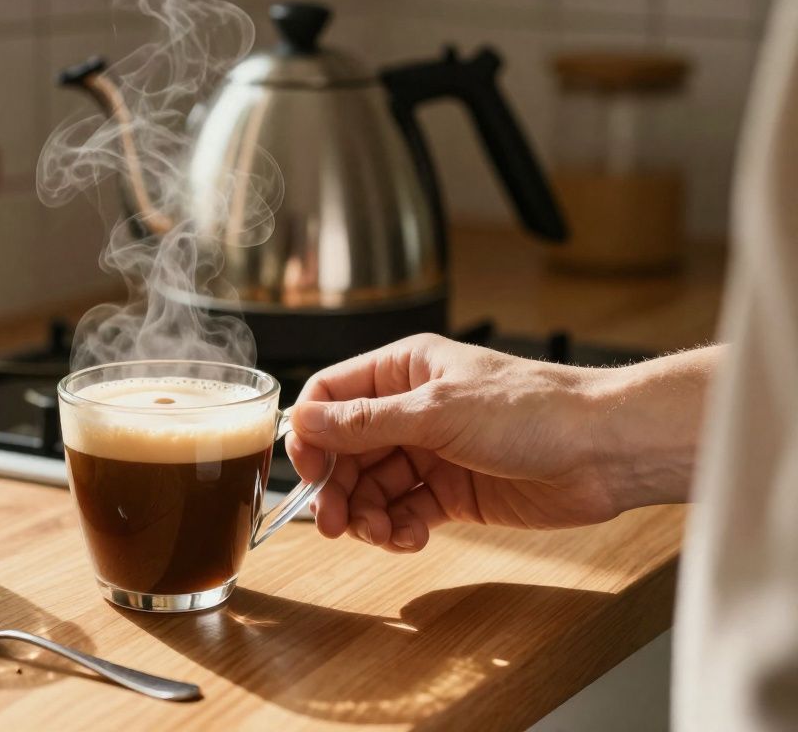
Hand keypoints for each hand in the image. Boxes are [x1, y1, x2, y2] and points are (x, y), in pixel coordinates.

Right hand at [287, 334, 715, 552]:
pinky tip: (410, 538)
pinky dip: (399, 529)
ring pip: (372, 488)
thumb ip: (365, 422)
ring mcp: (431, 452)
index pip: (331, 396)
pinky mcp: (452, 493)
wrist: (605, 450)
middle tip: (333, 523)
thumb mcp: (437, 412)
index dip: (311, 433)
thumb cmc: (534, 410)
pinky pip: (406, 512)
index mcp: (404, 370)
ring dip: (367, 515)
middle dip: (336, 487)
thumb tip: (304, 420)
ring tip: (380, 534)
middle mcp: (411, 410)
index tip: (306, 469)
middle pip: (346, 451)